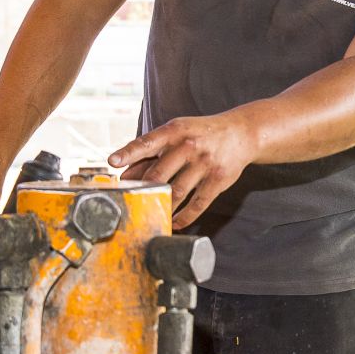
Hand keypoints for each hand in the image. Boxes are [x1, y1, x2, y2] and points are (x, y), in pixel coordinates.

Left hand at [109, 113, 259, 228]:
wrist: (242, 133)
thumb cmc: (201, 133)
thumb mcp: (178, 132)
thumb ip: (152, 150)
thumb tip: (124, 173)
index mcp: (175, 131)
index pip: (147, 142)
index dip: (128, 153)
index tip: (112, 162)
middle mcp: (190, 146)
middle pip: (159, 173)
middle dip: (143, 190)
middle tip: (130, 202)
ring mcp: (205, 164)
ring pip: (177, 193)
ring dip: (162, 207)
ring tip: (150, 216)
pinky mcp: (218, 180)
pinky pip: (198, 204)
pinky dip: (184, 217)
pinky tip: (175, 222)